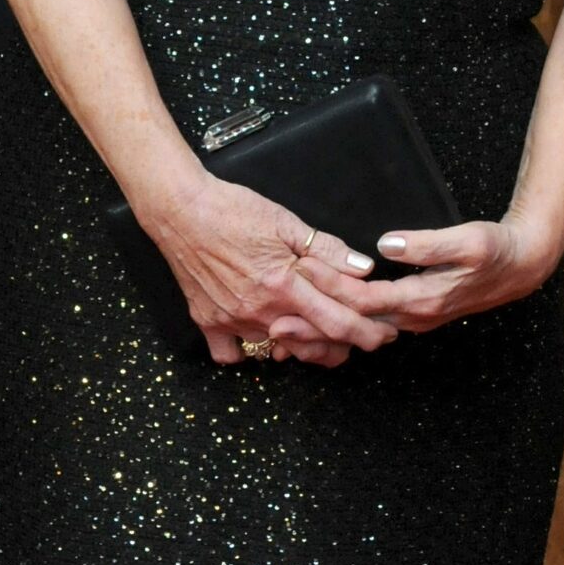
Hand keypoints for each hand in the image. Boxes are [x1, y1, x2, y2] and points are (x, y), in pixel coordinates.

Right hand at [142, 172, 399, 367]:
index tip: (384, 333)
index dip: (368, 331)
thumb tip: (363, 268)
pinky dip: (250, 350)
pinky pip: (233, 355)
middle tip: (360, 337)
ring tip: (317, 333)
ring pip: (279, 353)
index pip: (339, 320)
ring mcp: (233, 321)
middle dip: (344, 347)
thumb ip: (326, 249)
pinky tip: (261, 335)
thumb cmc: (232, 209)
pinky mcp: (209, 322)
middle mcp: (261, 310)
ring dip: (303, 348)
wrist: (179, 210)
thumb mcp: (286, 222)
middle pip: (314, 346)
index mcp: (285, 284)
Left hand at [296, 212, 556, 337]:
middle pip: (353, 324)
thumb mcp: (469, 241)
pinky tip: (319, 321)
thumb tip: (388, 245)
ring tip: (282, 329)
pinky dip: (341, 325)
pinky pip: (369, 323)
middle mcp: (413, 316)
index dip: (329, 285)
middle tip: (272, 317)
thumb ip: (427, 245)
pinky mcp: (412, 311)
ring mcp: (412, 317)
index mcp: (422, 298)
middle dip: (313, 322)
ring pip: (358, 329)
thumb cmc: (498, 250)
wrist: (523, 266)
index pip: (363, 298)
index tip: (298, 271)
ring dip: (322, 329)